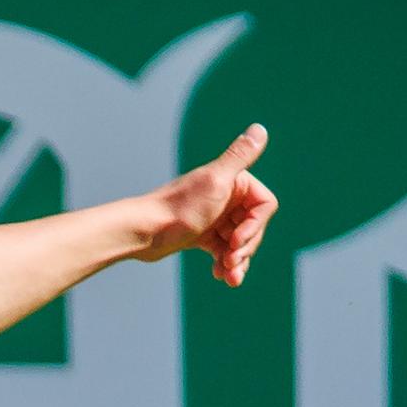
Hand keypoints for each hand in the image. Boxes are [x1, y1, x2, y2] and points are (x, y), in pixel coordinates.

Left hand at [135, 123, 278, 287]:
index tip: (237, 241)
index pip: (264, 205)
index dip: (255, 226)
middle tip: (232, 262)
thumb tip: (260, 128)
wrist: (142, 232)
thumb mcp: (215, 181)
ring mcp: (215, 215)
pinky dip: (225, 263)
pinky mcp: (203, 233)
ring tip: (230, 278)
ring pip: (239, 241)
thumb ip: (239, 156)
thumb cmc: (179, 208)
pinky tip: (220, 276)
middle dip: (245, 247)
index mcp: (232, 179)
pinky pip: (224, 250)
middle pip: (253, 226)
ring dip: (238, 260)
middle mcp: (225, 194)